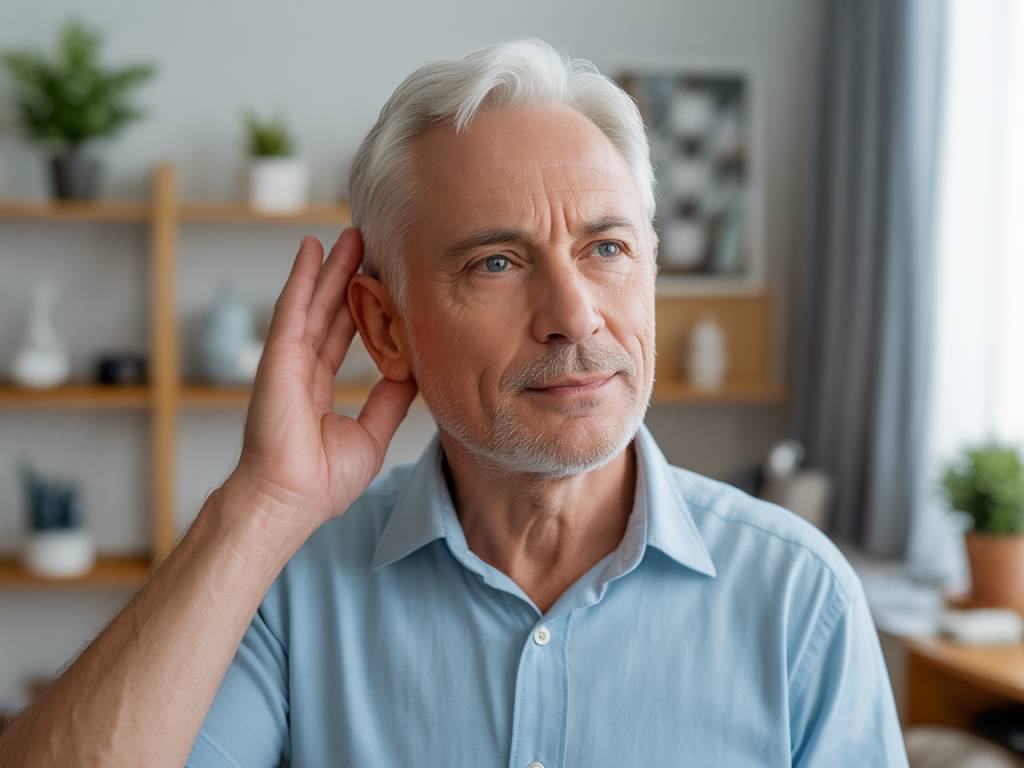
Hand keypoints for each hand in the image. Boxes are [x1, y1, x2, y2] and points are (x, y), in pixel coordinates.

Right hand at [228, 229, 417, 530]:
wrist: (291, 499)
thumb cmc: (323, 480)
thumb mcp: (372, 434)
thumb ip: (390, 401)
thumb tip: (413, 374)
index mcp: (320, 391)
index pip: (344, 338)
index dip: (361, 310)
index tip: (381, 284)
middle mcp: (303, 370)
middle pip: (330, 312)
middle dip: (348, 278)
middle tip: (368, 245)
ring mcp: (288, 361)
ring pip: (314, 302)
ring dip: (330, 267)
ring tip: (350, 234)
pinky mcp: (278, 356)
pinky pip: (293, 307)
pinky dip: (302, 276)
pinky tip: (312, 249)